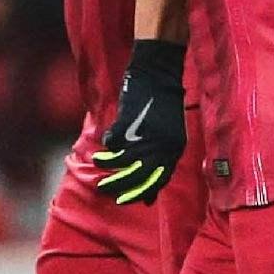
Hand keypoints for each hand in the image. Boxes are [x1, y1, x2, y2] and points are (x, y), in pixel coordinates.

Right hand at [92, 40, 186, 204]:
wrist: (158, 73)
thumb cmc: (163, 104)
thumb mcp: (169, 135)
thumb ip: (161, 159)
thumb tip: (151, 195)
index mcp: (174, 149)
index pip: (158, 181)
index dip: (139, 193)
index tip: (123, 200)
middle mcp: (162, 145)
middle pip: (139, 174)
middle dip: (120, 185)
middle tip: (105, 189)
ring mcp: (146, 133)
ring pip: (123, 159)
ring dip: (108, 164)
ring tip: (98, 163)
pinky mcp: (131, 121)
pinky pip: (115, 140)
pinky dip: (108, 144)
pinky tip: (103, 144)